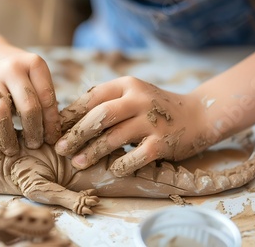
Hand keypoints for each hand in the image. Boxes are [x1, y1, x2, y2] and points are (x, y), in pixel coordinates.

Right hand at [0, 46, 59, 156]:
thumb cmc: (20, 75)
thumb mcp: (36, 77)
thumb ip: (45, 99)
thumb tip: (54, 134)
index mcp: (34, 64)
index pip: (47, 97)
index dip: (51, 121)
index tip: (52, 139)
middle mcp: (13, 70)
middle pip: (28, 105)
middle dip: (34, 130)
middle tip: (36, 145)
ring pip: (1, 113)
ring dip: (8, 136)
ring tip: (13, 151)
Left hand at [54, 76, 215, 176]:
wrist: (198, 115)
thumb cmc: (155, 108)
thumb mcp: (133, 95)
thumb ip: (107, 102)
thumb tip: (67, 119)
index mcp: (127, 84)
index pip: (92, 97)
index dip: (71, 114)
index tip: (55, 129)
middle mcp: (139, 99)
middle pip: (99, 115)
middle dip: (76, 134)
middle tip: (60, 148)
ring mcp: (152, 120)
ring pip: (113, 137)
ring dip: (92, 152)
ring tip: (76, 163)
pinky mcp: (162, 142)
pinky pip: (135, 157)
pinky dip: (120, 165)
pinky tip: (111, 169)